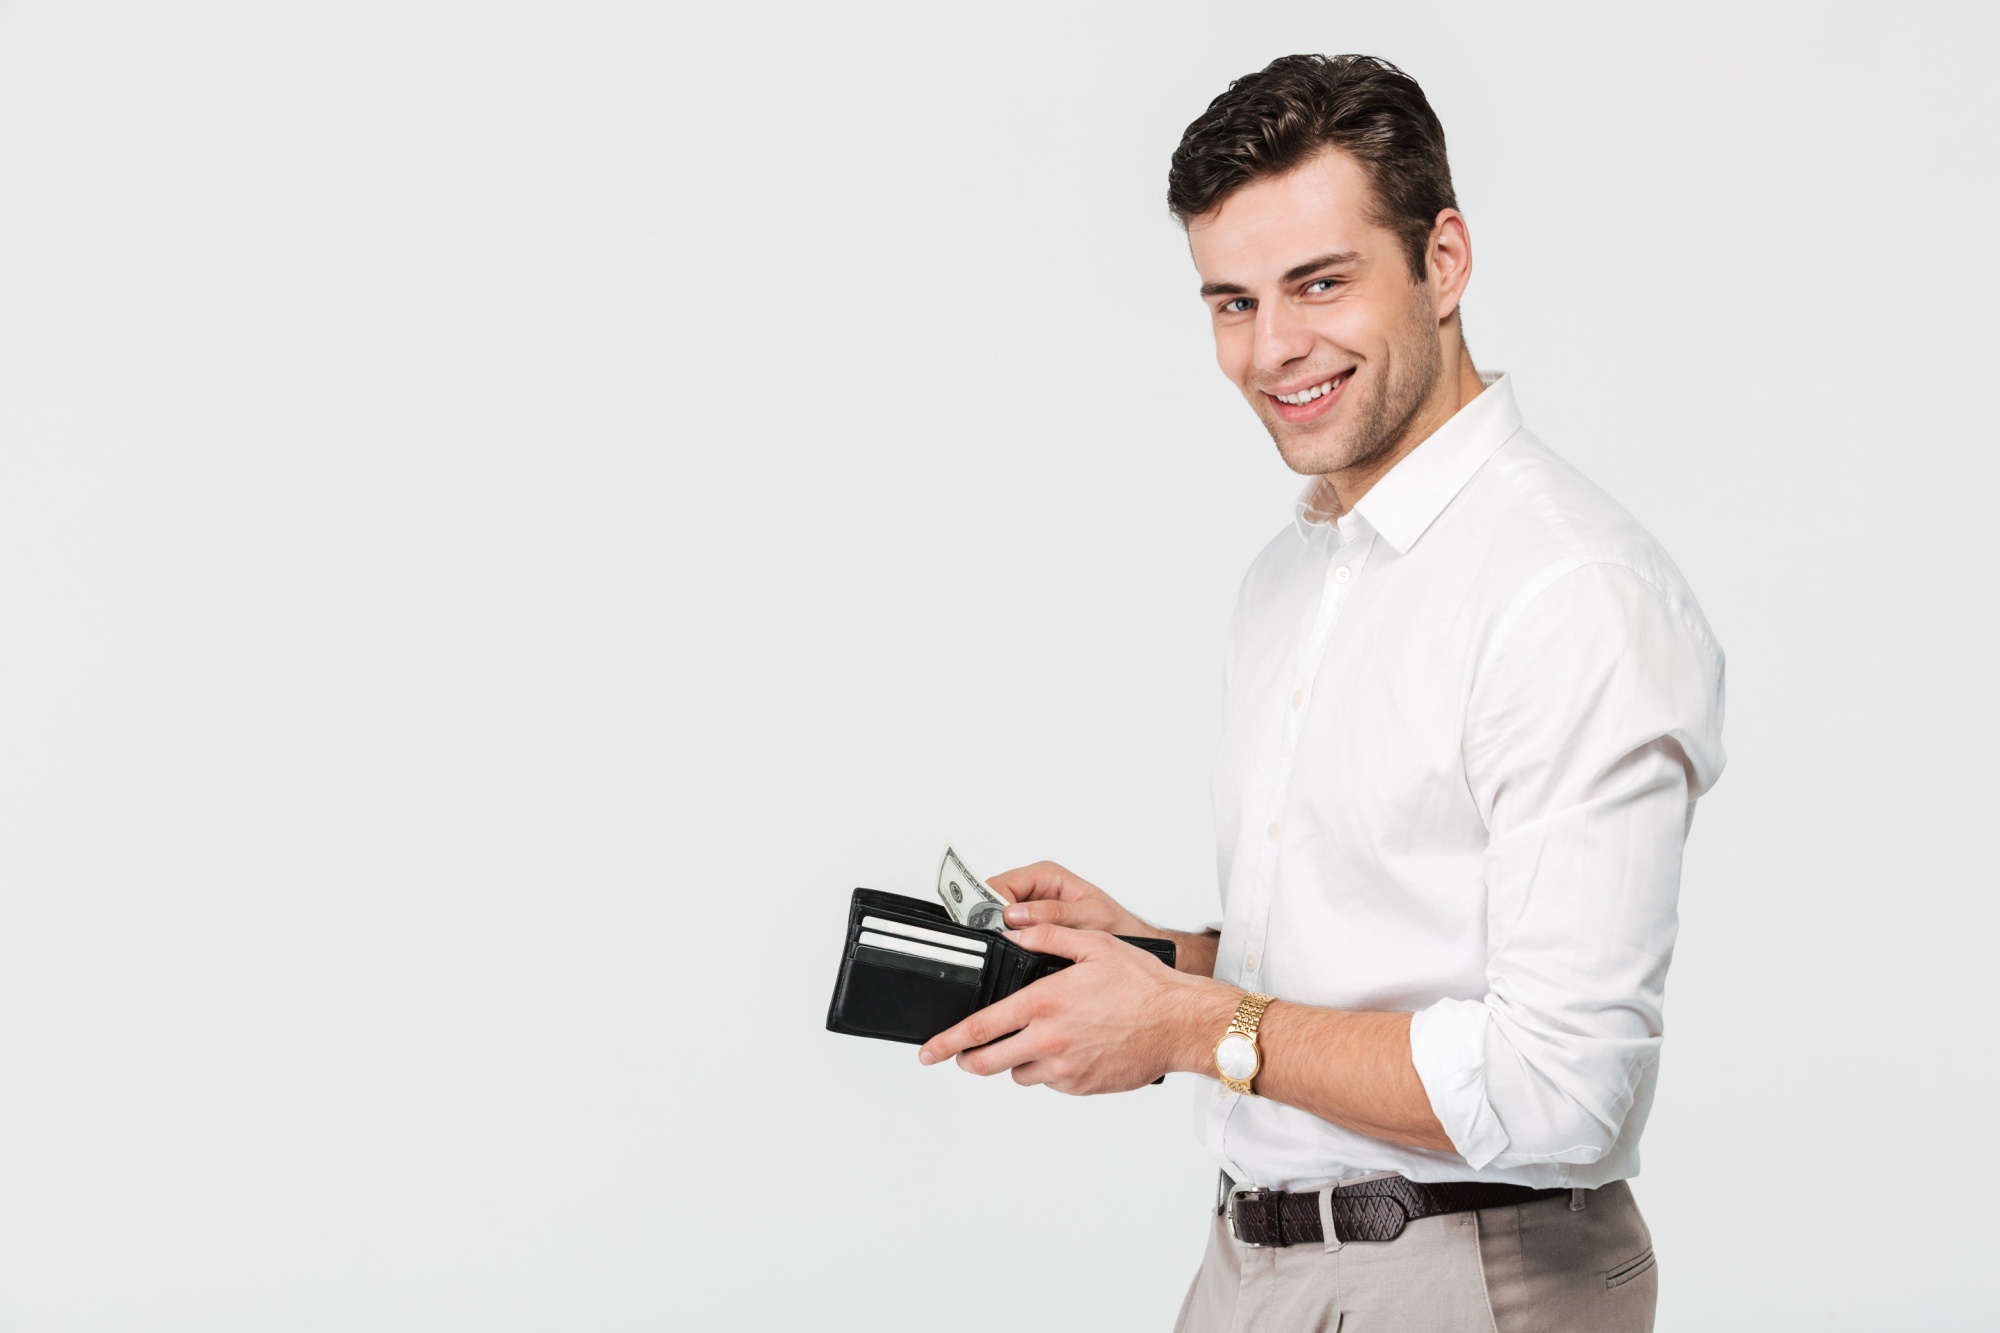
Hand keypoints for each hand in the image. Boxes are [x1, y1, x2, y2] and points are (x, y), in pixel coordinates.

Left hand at [917, 924, 1234, 1094]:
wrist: (1181, 1023)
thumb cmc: (1144, 984)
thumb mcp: (1093, 944)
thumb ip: (1046, 937)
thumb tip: (1012, 930)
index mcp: (1044, 1004)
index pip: (979, 1029)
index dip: (946, 1042)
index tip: (927, 1051)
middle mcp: (1049, 1041)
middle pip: (987, 1063)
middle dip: (969, 1059)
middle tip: (965, 1053)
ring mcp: (1065, 1069)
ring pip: (1018, 1073)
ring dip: (1015, 1060)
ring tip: (1036, 1038)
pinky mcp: (1082, 1086)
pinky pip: (1049, 1082)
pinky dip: (1048, 1069)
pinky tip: (1068, 1048)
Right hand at [988, 861, 1151, 936]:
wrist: (1131, 942)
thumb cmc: (1117, 926)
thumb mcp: (1088, 917)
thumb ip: (1052, 915)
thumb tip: (1015, 915)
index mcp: (1047, 874)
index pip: (1003, 883)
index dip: (990, 904)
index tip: (990, 925)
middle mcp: (1036, 886)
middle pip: (993, 897)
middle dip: (989, 918)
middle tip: (991, 939)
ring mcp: (1032, 905)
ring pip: (997, 914)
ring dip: (997, 930)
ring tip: (1003, 947)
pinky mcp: (1032, 924)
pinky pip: (1008, 928)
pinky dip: (1006, 938)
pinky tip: (1012, 950)